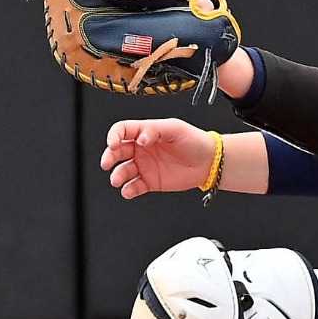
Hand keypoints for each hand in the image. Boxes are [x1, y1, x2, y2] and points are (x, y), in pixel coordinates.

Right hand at [100, 118, 216, 199]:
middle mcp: (141, 149)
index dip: (114, 136)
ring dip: (117, 175)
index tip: (113, 143)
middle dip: (109, 157)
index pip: (121, 131)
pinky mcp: (151, 182)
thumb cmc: (194, 141)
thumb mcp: (174, 128)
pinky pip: (135, 187)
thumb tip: (140, 138)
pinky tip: (128, 190)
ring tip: (117, 180)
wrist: (210, 162)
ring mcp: (145, 166)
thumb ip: (155, 130)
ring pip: (123, 170)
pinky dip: (129, 190)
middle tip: (107, 162)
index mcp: (144, 133)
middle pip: (117, 151)